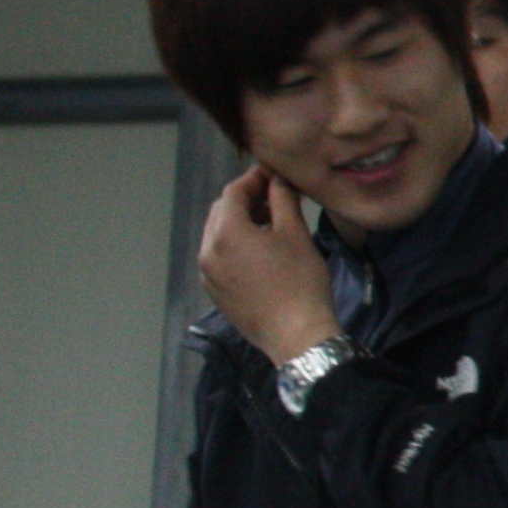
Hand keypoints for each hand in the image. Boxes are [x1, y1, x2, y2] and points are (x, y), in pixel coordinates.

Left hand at [198, 165, 338, 364]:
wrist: (296, 334)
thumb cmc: (300, 281)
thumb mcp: (295, 235)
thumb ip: (282, 201)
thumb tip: (277, 180)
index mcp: (226, 233)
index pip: (233, 192)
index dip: (254, 178)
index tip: (275, 173)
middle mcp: (207, 251)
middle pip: (221, 212)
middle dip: (245, 199)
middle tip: (275, 196)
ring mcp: (207, 274)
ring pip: (218, 235)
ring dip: (240, 223)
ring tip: (271, 224)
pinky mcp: (214, 291)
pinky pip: (219, 257)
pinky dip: (235, 246)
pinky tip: (261, 253)